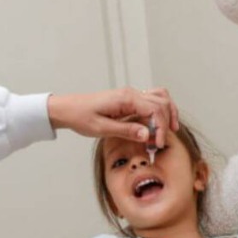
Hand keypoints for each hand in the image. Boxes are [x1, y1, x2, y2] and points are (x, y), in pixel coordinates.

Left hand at [47, 87, 179, 146]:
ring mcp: (131, 95)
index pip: (155, 110)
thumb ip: (126, 131)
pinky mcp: (129, 99)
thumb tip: (147, 135)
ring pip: (160, 98)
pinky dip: (160, 111)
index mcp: (126, 99)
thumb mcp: (102, 129)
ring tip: (169, 131)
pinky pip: (152, 100)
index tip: (157, 144)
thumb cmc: (81, 117)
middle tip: (159, 142)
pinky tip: (158, 124)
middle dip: (165, 123)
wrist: (67, 108)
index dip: (160, 128)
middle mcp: (131, 93)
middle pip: (162, 103)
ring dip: (167, 114)